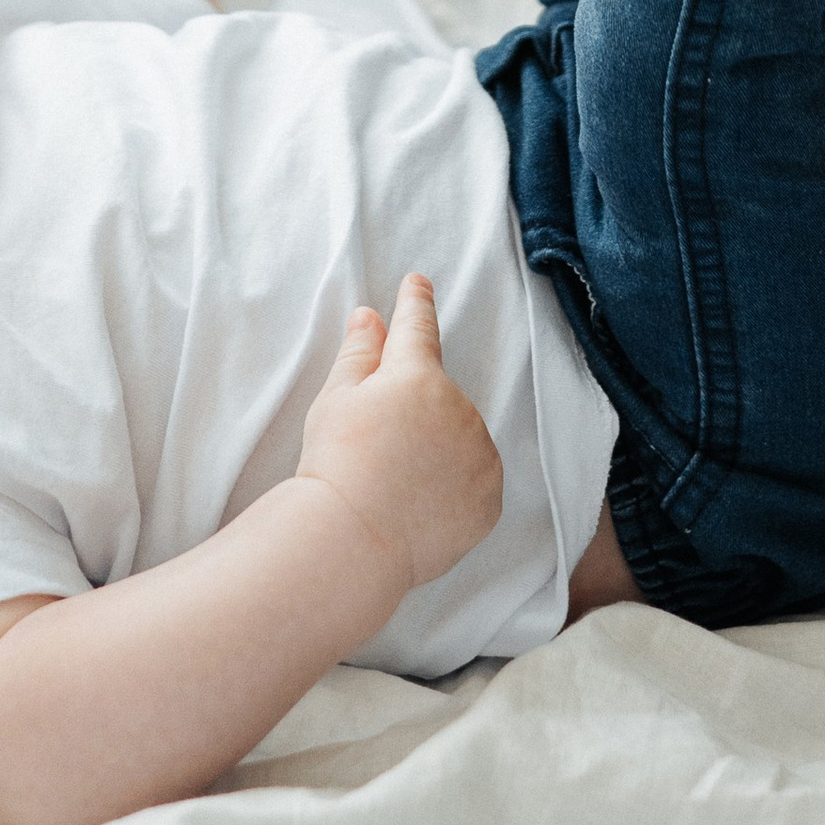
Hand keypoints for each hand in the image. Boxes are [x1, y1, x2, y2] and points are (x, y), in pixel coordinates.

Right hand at [295, 274, 501, 607]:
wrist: (354, 541)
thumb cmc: (334, 466)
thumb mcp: (336, 400)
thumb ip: (359, 353)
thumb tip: (370, 316)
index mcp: (417, 375)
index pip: (417, 327)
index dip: (415, 303)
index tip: (417, 283)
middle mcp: (458, 407)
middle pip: (437, 396)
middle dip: (414, 410)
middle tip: (377, 447)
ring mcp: (479, 455)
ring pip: (459, 439)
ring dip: (437, 449)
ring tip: (394, 484)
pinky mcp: (489, 499)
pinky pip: (474, 482)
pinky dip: (454, 488)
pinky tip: (419, 506)